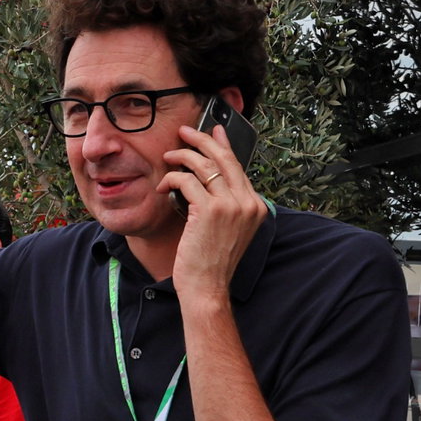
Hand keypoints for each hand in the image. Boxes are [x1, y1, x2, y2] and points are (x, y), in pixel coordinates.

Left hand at [163, 123, 267, 301]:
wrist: (208, 288)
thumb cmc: (212, 262)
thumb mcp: (227, 230)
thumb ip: (226, 204)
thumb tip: (211, 177)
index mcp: (256, 206)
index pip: (238, 166)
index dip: (223, 145)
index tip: (212, 131)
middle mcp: (248, 203)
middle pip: (225, 158)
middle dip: (202, 139)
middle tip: (185, 132)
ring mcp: (231, 206)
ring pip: (204, 165)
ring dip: (182, 157)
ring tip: (168, 158)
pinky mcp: (210, 211)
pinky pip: (187, 181)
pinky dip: (172, 179)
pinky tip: (163, 186)